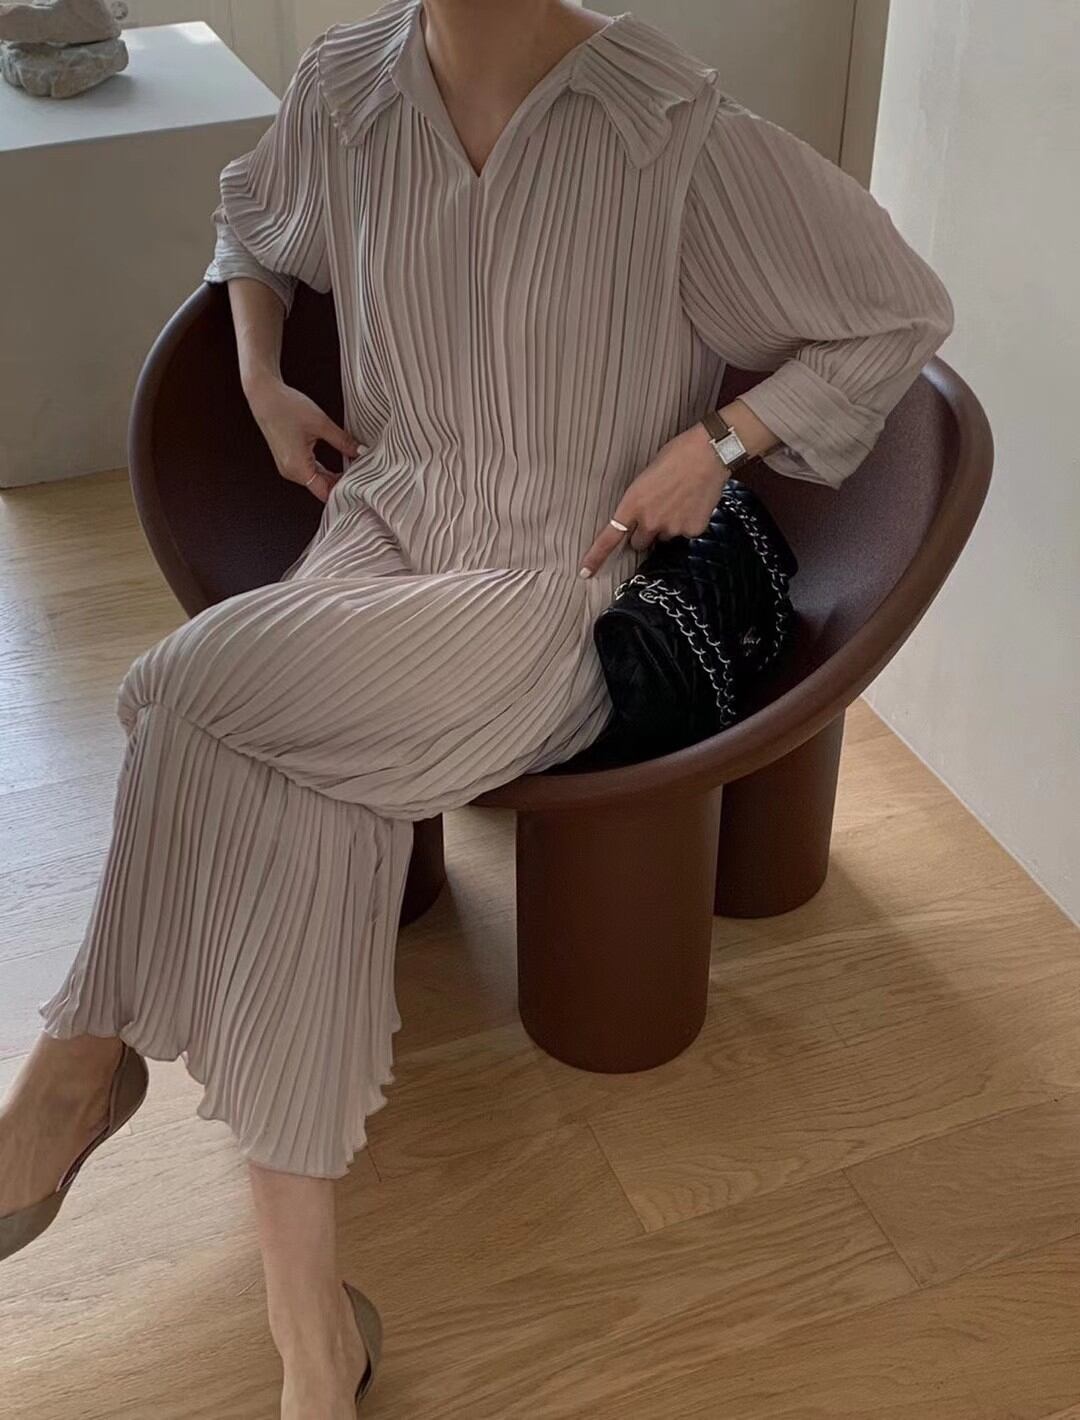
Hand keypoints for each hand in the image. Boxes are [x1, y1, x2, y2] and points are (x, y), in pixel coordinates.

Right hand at [244, 375, 361, 502]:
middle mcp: (290, 472)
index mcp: (297, 467)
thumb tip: (361, 452)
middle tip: (362, 474)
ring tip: (354, 468)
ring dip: (334, 476)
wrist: (264, 395)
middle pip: (321, 488)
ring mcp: (287, 467)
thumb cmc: (287, 407)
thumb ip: (343, 441)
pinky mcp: (288, 460)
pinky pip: (310, 472)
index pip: (326, 492)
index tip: (361, 483)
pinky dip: (324, 470)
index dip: (344, 490)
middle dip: (342, 483)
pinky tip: (339, 464)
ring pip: (316, 480)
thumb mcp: (321, 424)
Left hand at [579, 422, 727, 577]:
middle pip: (639, 542)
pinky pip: (685, 534)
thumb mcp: (646, 477)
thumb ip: (639, 501)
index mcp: (633, 504)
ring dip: (667, 527)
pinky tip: (694, 503)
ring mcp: (672, 528)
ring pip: (664, 538)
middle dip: (644, 532)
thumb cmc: (677, 456)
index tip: (586, 572)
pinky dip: (688, 523)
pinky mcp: (692, 530)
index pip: (609, 538)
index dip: (596, 557)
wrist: (709, 453)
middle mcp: (650, 521)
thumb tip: (642, 516)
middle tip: (657, 511)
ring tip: (679, 501)